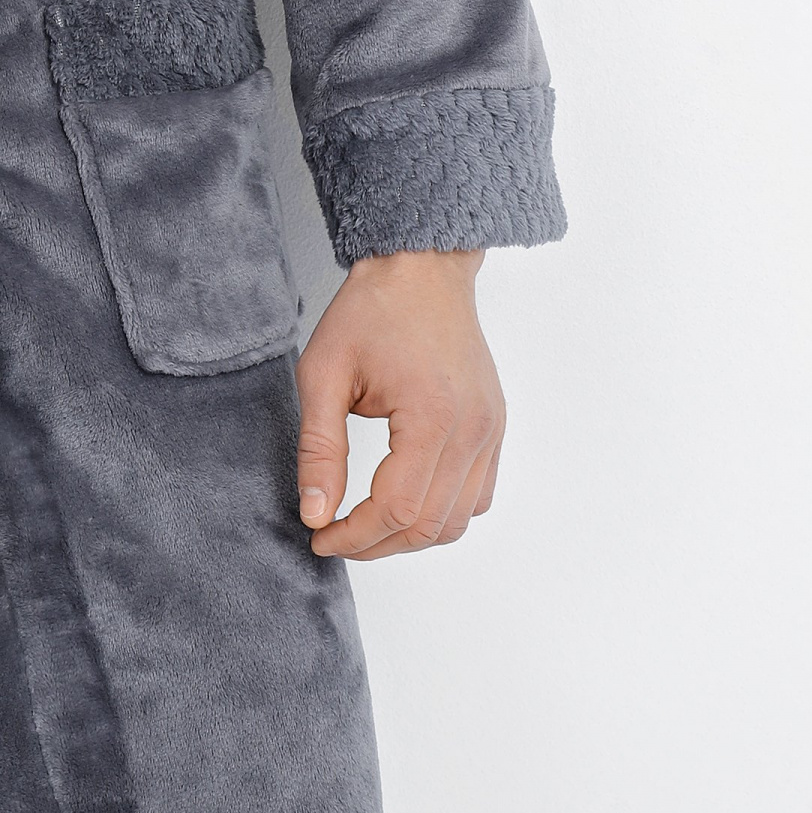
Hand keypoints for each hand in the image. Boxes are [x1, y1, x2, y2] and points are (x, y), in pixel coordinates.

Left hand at [295, 249, 504, 559]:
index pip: (397, 510)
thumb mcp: (325, 373)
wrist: (421, 268)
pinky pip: (479, 496)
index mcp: (432, 416)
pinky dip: (443, 513)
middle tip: (335, 536)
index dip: (355, 537)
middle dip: (378, 544)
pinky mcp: (495, 427)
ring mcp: (491, 430)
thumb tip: (316, 514)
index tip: (320, 537)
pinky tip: (406, 502)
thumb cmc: (372, 311)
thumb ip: (319, 449)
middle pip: (430, 525)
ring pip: (459, 520)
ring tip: (366, 525)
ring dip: (411, 535)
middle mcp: (473, 430)